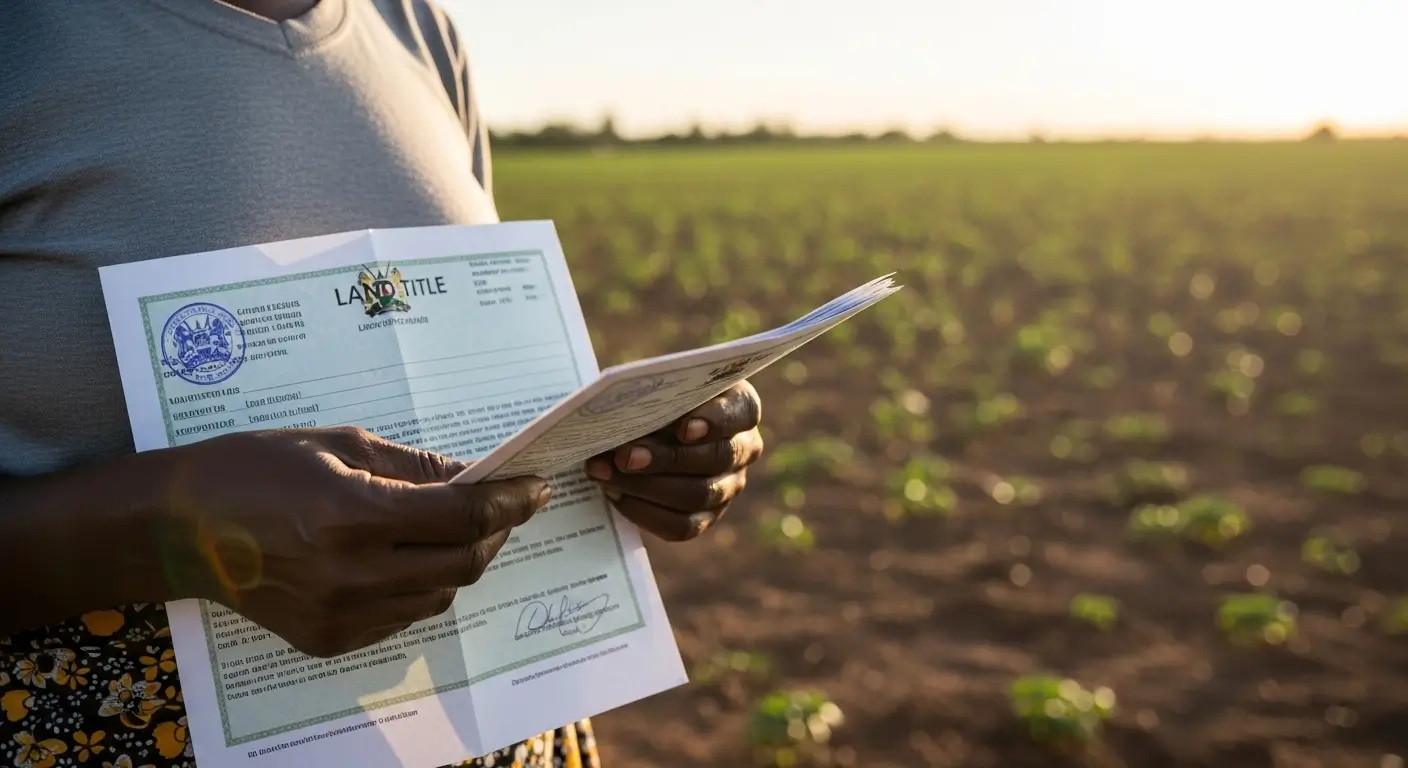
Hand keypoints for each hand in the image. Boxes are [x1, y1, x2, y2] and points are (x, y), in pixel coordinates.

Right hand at [162, 426, 549, 657]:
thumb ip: (413, 466)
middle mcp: (352, 573)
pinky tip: (405, 557)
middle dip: (496, 532)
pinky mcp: (329, 639)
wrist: (176, 528)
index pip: (465, 516)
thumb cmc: (253, 469)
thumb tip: (474, 476)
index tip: (532, 487)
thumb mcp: (338, 444)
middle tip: (502, 505)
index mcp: (354, 514)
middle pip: (465, 562)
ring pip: (440, 595)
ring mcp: (341, 614)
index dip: (510, 500)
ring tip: (451, 529)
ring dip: (460, 561)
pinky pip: (403, 616)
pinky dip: (419, 585)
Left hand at [584, 381, 763, 540]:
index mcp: (740, 406)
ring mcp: (728, 486)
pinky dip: (644, 512)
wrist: (645, 426)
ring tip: (606, 473)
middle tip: (625, 455)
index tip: (683, 428)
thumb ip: (653, 391)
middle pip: (716, 458)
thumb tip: (623, 413)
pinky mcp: (707, 516)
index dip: (716, 422)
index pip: (742, 412)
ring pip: (697, 496)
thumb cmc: (656, 395)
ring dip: (646, 486)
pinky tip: (616, 494)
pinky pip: (681, 526)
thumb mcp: (660, 383)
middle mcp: (743, 448)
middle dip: (666, 458)